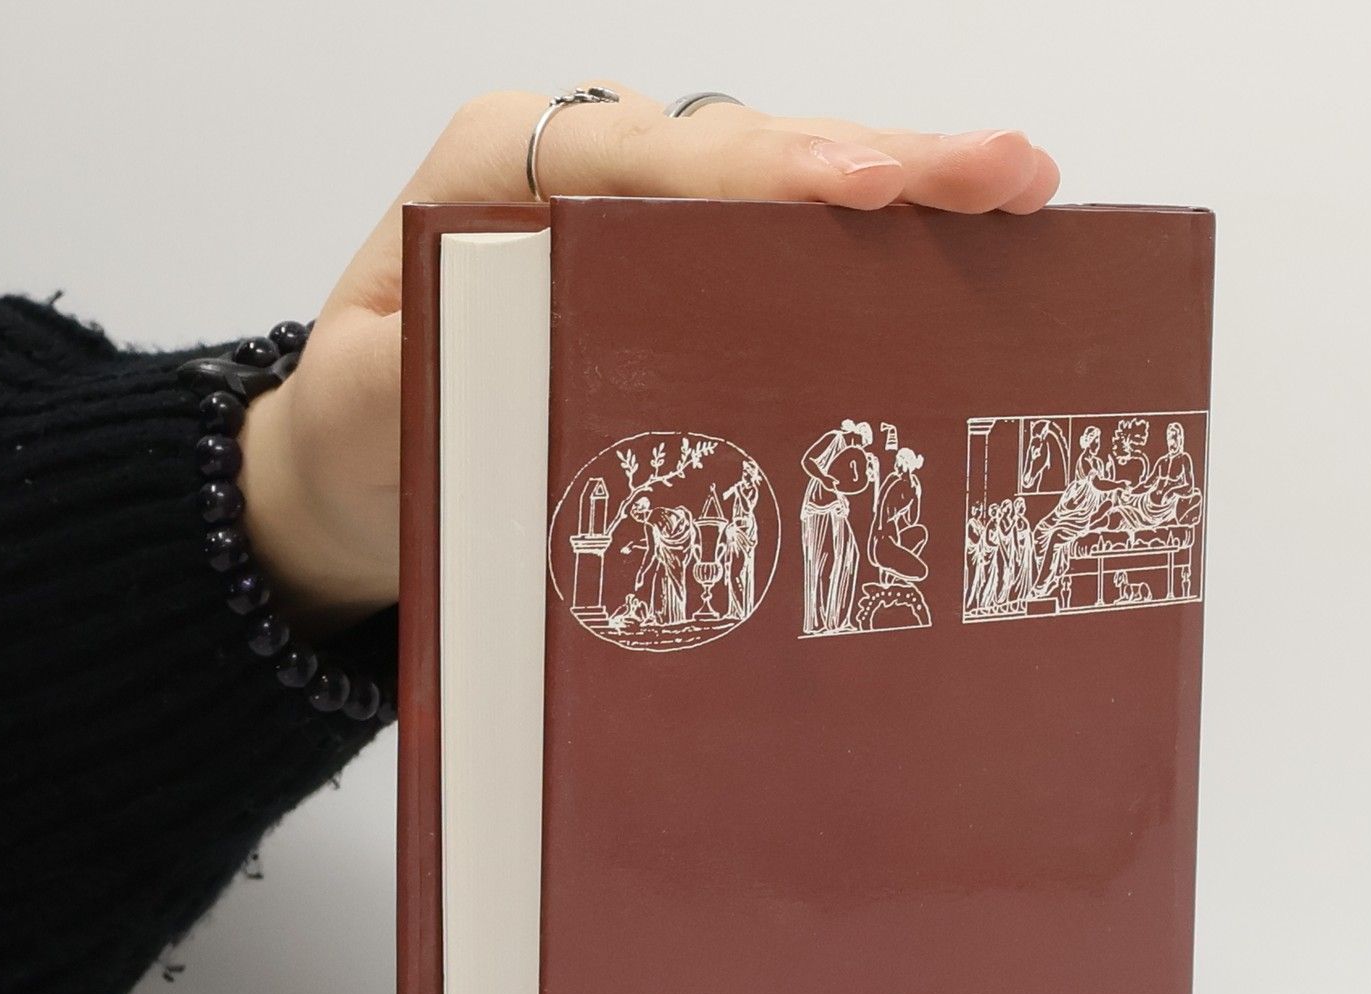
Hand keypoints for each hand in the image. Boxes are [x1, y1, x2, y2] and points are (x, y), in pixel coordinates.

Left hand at [237, 85, 1058, 623]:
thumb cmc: (360, 435)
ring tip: (1017, 194)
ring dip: (902, 192)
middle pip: (745, 149)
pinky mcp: (675, 266)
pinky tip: (960, 244)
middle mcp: (582, 167)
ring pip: (782, 184)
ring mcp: (639, 213)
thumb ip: (422, 373)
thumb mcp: (360, 412)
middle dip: (880, 160)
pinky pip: (781, 245)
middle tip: (1004, 173)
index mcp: (498, 169)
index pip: (645, 153)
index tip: (860, 184)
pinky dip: (871, 249)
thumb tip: (516, 349)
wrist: (353, 467)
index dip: (763, 168)